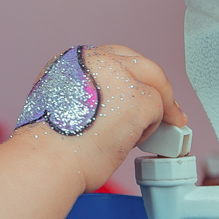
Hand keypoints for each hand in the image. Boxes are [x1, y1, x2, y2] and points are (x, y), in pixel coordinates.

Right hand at [13, 45, 186, 189]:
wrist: (48, 160)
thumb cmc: (48, 145)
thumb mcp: (61, 105)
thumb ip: (88, 95)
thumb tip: (111, 108)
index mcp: (73, 61)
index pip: (114, 58)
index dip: (130, 77)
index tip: (138, 90)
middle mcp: (95, 59)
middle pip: (141, 65)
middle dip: (157, 88)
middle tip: (169, 111)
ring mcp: (120, 75)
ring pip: (154, 88)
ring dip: (152, 113)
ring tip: (139, 136)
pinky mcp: (140, 98)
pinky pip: (159, 112)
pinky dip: (150, 130)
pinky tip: (129, 142)